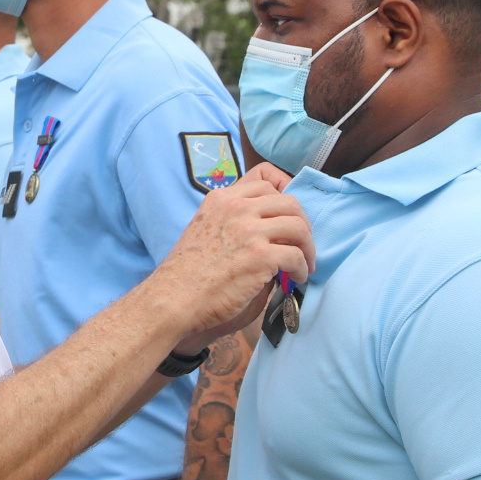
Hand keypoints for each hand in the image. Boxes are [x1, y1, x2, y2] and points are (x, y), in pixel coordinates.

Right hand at [151, 163, 313, 350]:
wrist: (173, 298)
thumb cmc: (187, 273)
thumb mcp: (204, 229)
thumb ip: (234, 221)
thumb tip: (271, 229)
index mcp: (221, 199)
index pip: (265, 181)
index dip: (285, 196)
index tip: (290, 216)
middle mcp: (236, 209)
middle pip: (289, 202)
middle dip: (303, 224)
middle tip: (302, 244)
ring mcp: (248, 231)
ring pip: (299, 226)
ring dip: (308, 247)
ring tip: (304, 263)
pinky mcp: (259, 256)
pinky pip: (296, 255)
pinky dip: (301, 268)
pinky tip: (295, 278)